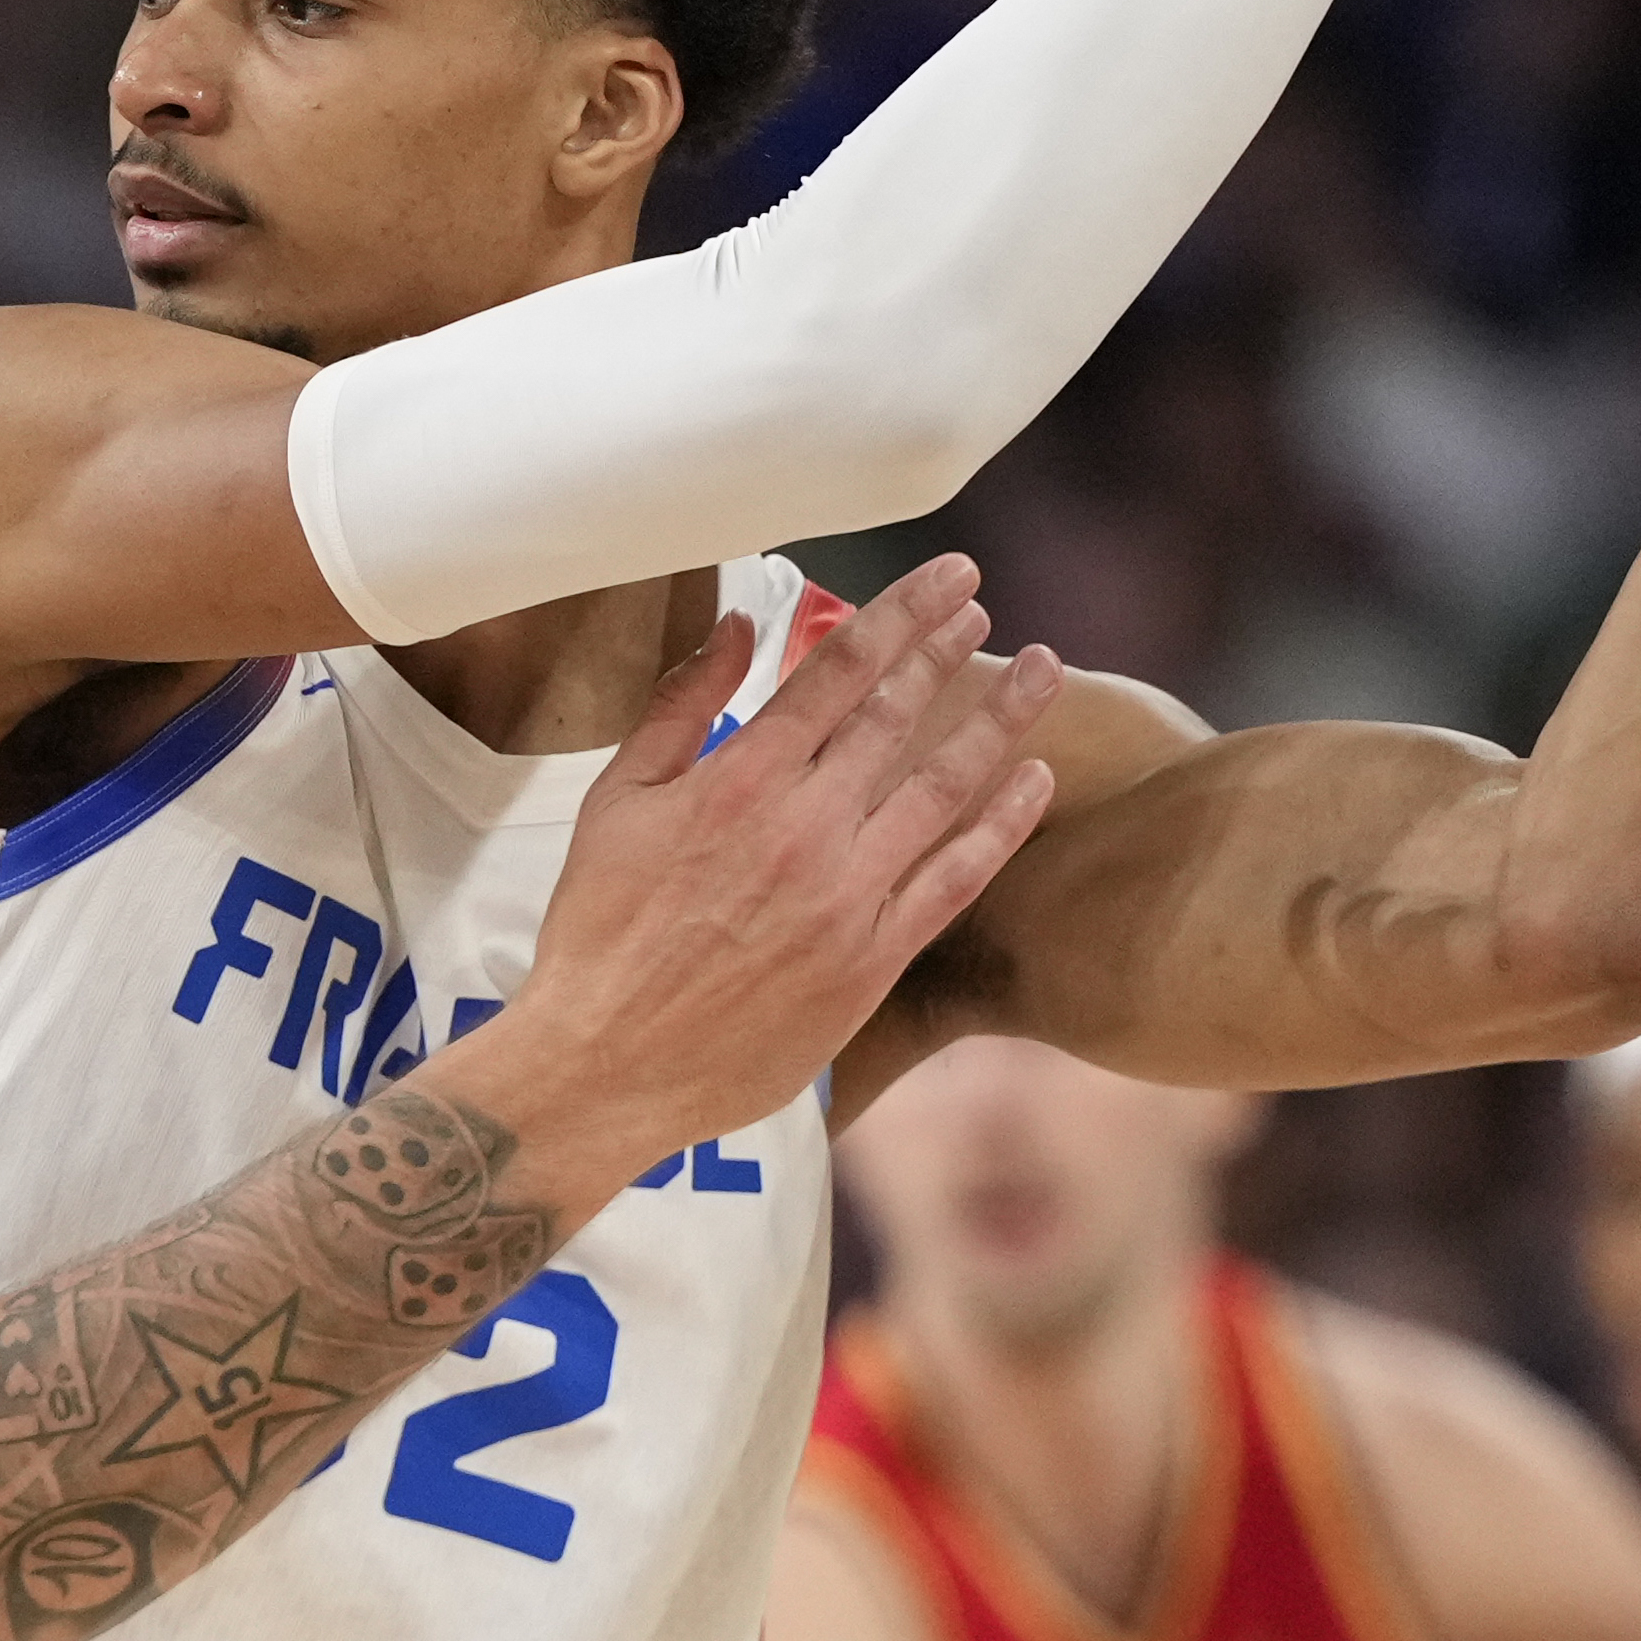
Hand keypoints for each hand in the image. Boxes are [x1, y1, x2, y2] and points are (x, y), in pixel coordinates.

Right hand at [452, 554, 1061, 1205]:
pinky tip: (1036, 782)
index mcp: (739, 781)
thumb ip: (680, 707)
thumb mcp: (617, 802)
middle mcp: (805, 829)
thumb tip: (740, 627)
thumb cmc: (598, 930)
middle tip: (985, 608)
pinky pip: (955, 881)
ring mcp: (847, 897)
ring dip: (998, 722)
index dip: (904, 614)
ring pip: (944, 788)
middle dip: (950, 652)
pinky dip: (1002, 827)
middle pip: (898, 716)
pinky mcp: (873, 962)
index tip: (950, 577)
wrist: (608, 1063)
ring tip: (1041, 672)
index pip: (840, 671)